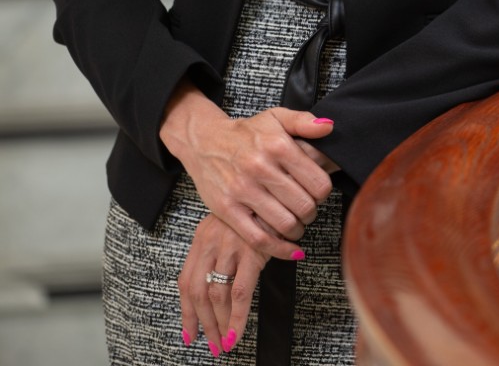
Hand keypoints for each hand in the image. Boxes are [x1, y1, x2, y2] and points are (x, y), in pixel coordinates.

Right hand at [161, 86, 335, 254]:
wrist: (204, 140)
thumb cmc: (246, 132)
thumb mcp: (276, 117)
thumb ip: (304, 121)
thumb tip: (329, 127)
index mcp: (278, 145)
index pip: (318, 183)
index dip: (324, 192)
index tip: (318, 193)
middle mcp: (261, 167)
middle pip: (304, 206)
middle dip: (311, 212)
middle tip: (307, 209)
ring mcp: (242, 190)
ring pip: (285, 224)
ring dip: (297, 230)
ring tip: (296, 223)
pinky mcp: (227, 209)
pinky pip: (259, 239)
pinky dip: (280, 250)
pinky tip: (291, 249)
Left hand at [178, 213, 282, 356]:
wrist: (278, 189)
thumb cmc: (257, 211)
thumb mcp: (229, 227)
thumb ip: (218, 253)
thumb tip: (214, 291)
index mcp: (202, 237)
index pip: (185, 281)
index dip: (186, 312)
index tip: (189, 333)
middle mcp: (211, 241)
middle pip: (197, 291)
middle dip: (203, 323)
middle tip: (212, 344)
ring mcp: (230, 245)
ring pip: (217, 295)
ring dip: (220, 324)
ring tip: (226, 342)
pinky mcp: (252, 251)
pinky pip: (241, 293)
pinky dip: (238, 318)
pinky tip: (237, 332)